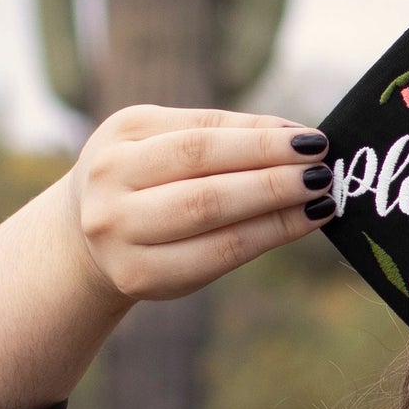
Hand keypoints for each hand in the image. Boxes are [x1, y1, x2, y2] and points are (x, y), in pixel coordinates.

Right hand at [67, 105, 335, 304]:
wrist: (85, 233)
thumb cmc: (146, 174)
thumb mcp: (166, 138)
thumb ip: (225, 132)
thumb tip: (300, 135)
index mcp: (120, 137)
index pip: (202, 136)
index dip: (261, 139)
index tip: (314, 139)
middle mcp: (111, 184)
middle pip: (205, 178)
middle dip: (272, 173)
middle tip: (324, 167)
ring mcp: (120, 234)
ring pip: (211, 217)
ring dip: (276, 205)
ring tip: (321, 192)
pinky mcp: (141, 276)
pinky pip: (218, 255)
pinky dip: (269, 236)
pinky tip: (304, 221)